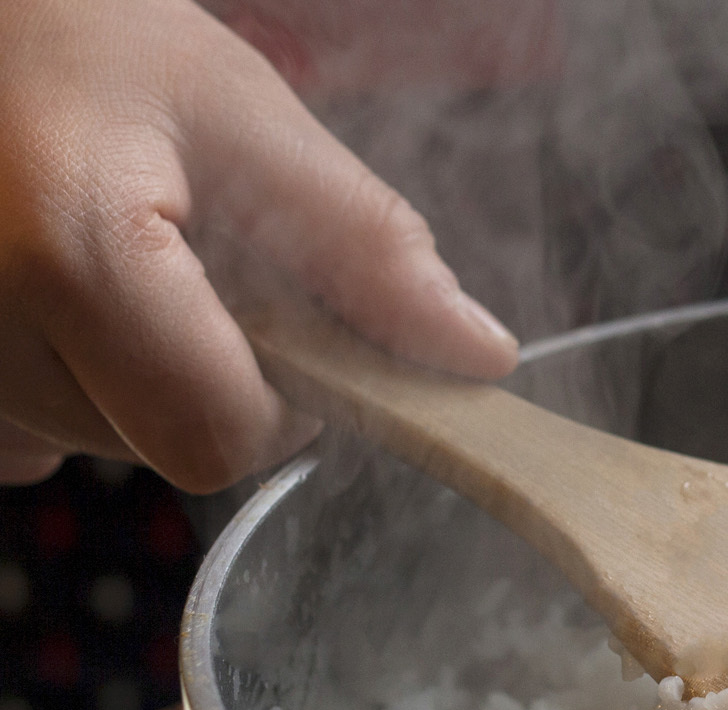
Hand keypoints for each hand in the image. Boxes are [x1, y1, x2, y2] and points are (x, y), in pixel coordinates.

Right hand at [0, 0, 518, 490]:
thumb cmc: (85, 36)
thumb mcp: (244, 115)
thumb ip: (367, 244)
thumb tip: (478, 353)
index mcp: (71, 255)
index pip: (222, 436)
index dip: (286, 398)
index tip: (289, 322)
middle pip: (166, 445)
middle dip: (216, 373)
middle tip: (189, 256)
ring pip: (107, 441)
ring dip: (145, 371)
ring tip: (116, 251)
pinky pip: (39, 432)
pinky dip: (77, 377)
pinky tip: (60, 284)